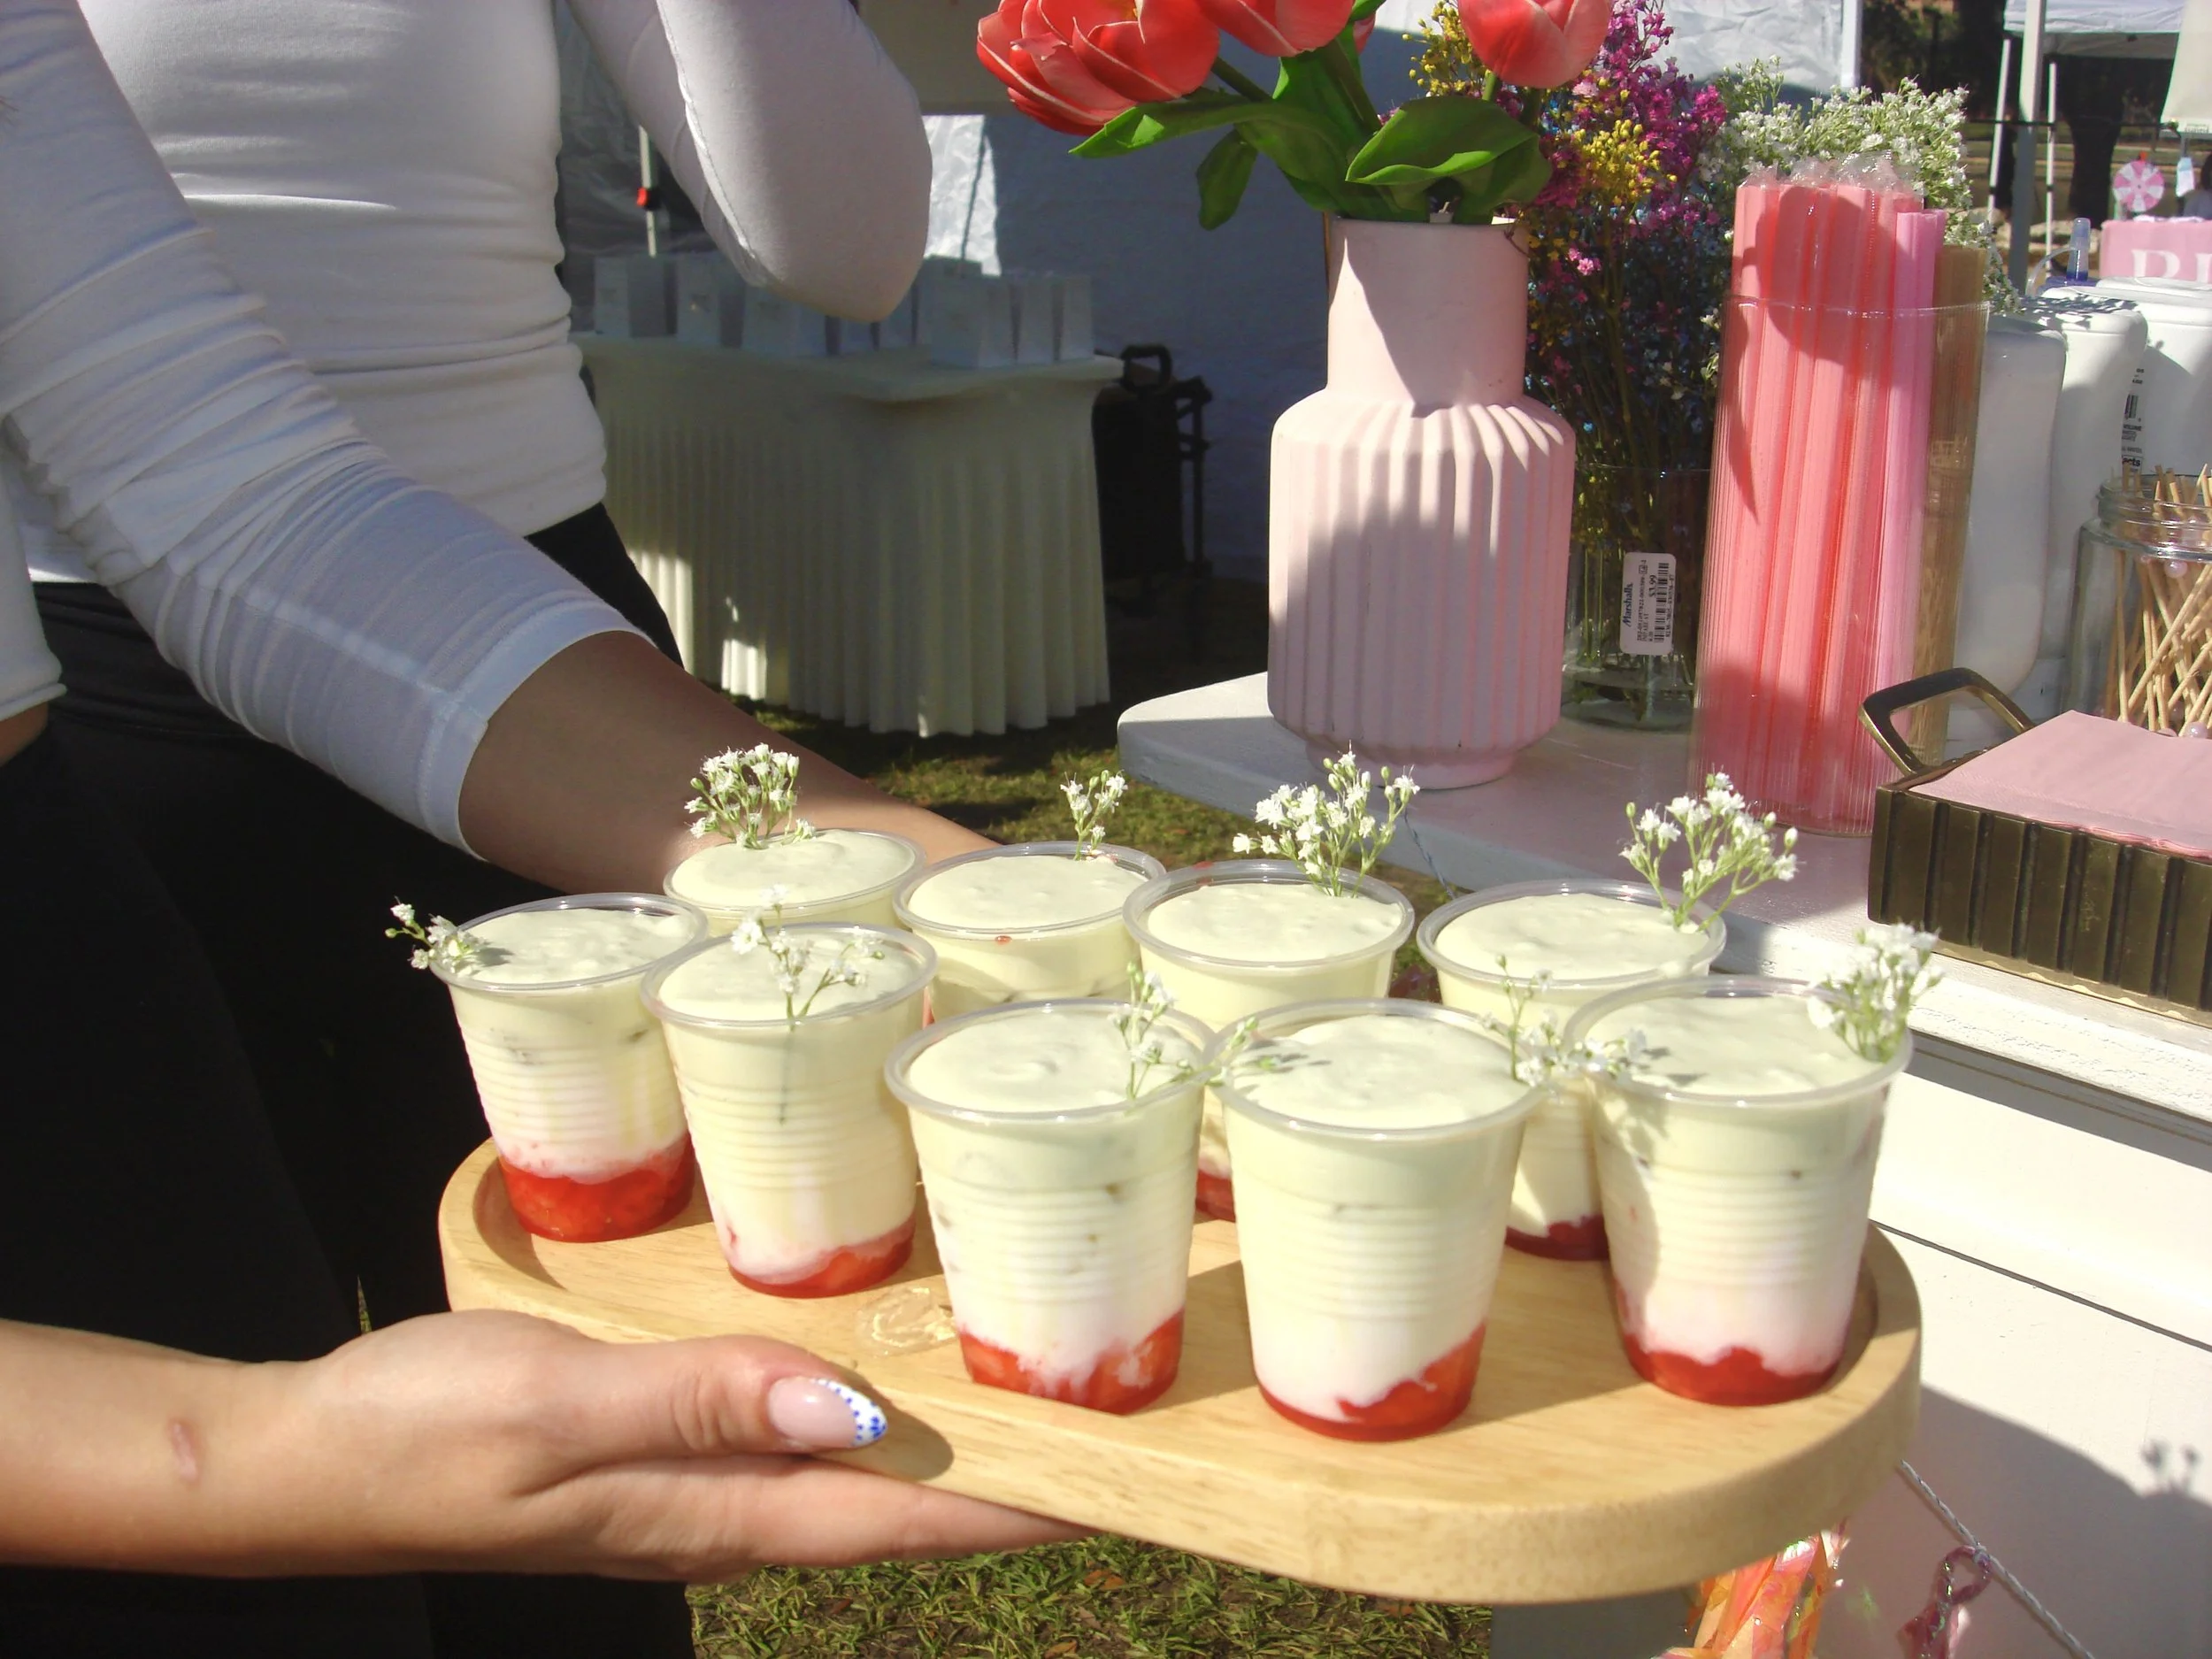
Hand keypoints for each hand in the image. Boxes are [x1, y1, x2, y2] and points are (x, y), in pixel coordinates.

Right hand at [234, 1311, 1080, 1579]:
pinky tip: (872, 1364)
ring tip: (1028, 1385)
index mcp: (714, 1512)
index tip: (1132, 1480)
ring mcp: (687, 1486)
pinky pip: (786, 1433)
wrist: (301, 1461)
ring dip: (943, 1438)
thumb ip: (702, 1403)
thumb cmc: (420, 1433)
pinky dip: (859, 1406)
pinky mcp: (652, 1448)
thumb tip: (851, 1412)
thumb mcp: (559, 1407)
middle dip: (1010, 1472)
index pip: (906, 1515)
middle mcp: (721, 1511)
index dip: (1022, 1500)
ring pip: (851, 1468)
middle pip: (899, 1501)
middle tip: (1114, 1418)